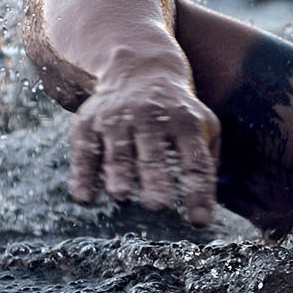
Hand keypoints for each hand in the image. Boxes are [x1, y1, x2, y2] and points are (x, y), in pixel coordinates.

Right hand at [68, 73, 221, 226]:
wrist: (138, 70)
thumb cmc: (178, 112)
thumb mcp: (204, 124)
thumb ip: (207, 160)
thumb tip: (207, 207)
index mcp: (185, 123)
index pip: (195, 162)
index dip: (198, 192)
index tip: (199, 222)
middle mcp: (150, 119)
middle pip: (154, 156)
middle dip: (156, 181)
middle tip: (159, 205)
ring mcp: (117, 120)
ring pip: (119, 153)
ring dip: (120, 176)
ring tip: (123, 196)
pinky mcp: (89, 124)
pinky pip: (86, 152)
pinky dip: (84, 176)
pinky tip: (85, 198)